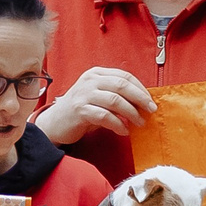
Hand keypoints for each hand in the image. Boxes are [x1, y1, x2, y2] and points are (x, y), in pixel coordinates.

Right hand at [39, 66, 154, 142]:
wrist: (54, 123)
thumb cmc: (81, 110)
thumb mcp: (98, 96)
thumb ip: (116, 95)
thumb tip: (143, 103)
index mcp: (97, 74)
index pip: (124, 76)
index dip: (141, 88)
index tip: (151, 101)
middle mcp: (90, 81)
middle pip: (122, 85)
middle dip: (140, 98)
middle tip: (151, 110)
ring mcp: (84, 94)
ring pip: (115, 101)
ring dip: (131, 113)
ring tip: (139, 123)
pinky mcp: (80, 110)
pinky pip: (105, 117)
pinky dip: (118, 125)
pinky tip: (124, 131)